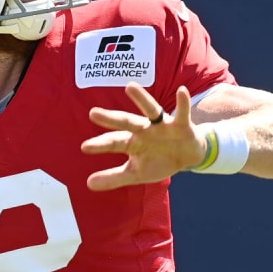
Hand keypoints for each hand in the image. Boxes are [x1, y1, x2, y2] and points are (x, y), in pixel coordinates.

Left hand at [81, 83, 206, 190]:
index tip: (84, 147)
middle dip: (111, 119)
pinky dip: (183, 102)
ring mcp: (162, 125)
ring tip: (130, 86)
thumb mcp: (136, 173)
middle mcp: (144, 129)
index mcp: (132, 142)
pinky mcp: (181, 125)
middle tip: (92, 113)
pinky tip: (181, 91)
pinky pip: (182, 112)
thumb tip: (88, 184)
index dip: (100, 145)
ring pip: (151, 110)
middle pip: (126, 122)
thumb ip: (114, 177)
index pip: (114, 142)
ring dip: (142, 98)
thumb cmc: (159, 161)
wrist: (188, 157)